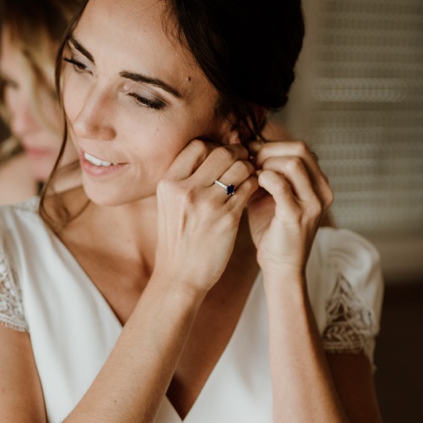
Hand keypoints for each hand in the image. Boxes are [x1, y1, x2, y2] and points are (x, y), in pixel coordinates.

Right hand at [152, 139, 257, 297]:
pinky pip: (248, 188)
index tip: (222, 155)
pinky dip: (254, 184)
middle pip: (221, 152)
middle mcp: (186, 190)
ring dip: (248, 167)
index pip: (197, 146)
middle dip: (237, 152)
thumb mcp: (168, 204)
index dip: (214, 146)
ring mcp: (207, 204)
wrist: (179, 276)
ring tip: (250, 174)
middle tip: (244, 158)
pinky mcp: (227, 219)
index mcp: (169, 183)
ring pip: (239, 168)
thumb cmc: (176, 239)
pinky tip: (252, 189)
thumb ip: (184, 180)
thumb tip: (209, 154)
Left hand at [247, 140, 333, 274]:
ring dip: (267, 163)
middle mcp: (322, 191)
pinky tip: (254, 185)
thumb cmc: (272, 228)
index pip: (301, 148)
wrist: (280, 266)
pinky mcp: (298, 216)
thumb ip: (265, 170)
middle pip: (300, 149)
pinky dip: (264, 178)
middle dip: (269, 150)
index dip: (273, 145)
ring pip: (293, 163)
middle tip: (250, 160)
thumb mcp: (271, 193)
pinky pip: (281, 185)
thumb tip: (244, 145)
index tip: (251, 152)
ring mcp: (313, 203)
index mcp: (319, 184)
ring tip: (252, 174)